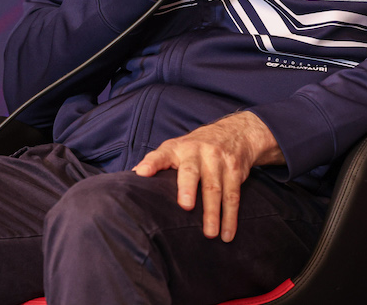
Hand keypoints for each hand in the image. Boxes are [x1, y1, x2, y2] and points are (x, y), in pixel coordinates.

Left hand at [132, 112, 284, 241]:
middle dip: (188, 188)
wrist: (235, 132)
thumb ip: (157, 163)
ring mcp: (218, 160)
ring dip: (213, 213)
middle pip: (191, 171)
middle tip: (185, 206)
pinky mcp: (234, 171)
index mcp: (177, 148)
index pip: (160, 155)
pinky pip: (233, 195)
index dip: (151, 163)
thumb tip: (131, 179)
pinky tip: (227, 234)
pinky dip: (230, 217)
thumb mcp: (176, 148)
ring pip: (214, 188)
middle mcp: (197, 151)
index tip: (141, 173)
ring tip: (209, 234)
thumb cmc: (196, 148)